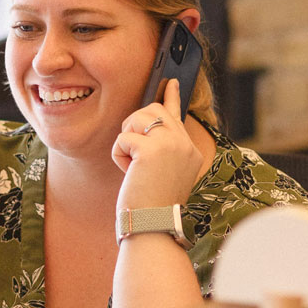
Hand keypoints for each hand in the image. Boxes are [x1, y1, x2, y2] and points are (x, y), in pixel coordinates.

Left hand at [111, 78, 204, 210]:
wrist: (152, 226)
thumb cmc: (152, 206)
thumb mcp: (162, 174)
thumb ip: (160, 149)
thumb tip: (145, 126)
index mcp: (189, 151)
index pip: (177, 115)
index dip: (171, 96)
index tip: (170, 82)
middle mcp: (184, 144)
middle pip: (153, 110)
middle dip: (135, 124)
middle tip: (132, 149)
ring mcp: (170, 144)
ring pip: (136, 118)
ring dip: (127, 140)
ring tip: (133, 165)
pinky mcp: (151, 149)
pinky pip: (123, 138)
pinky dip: (118, 156)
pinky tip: (129, 173)